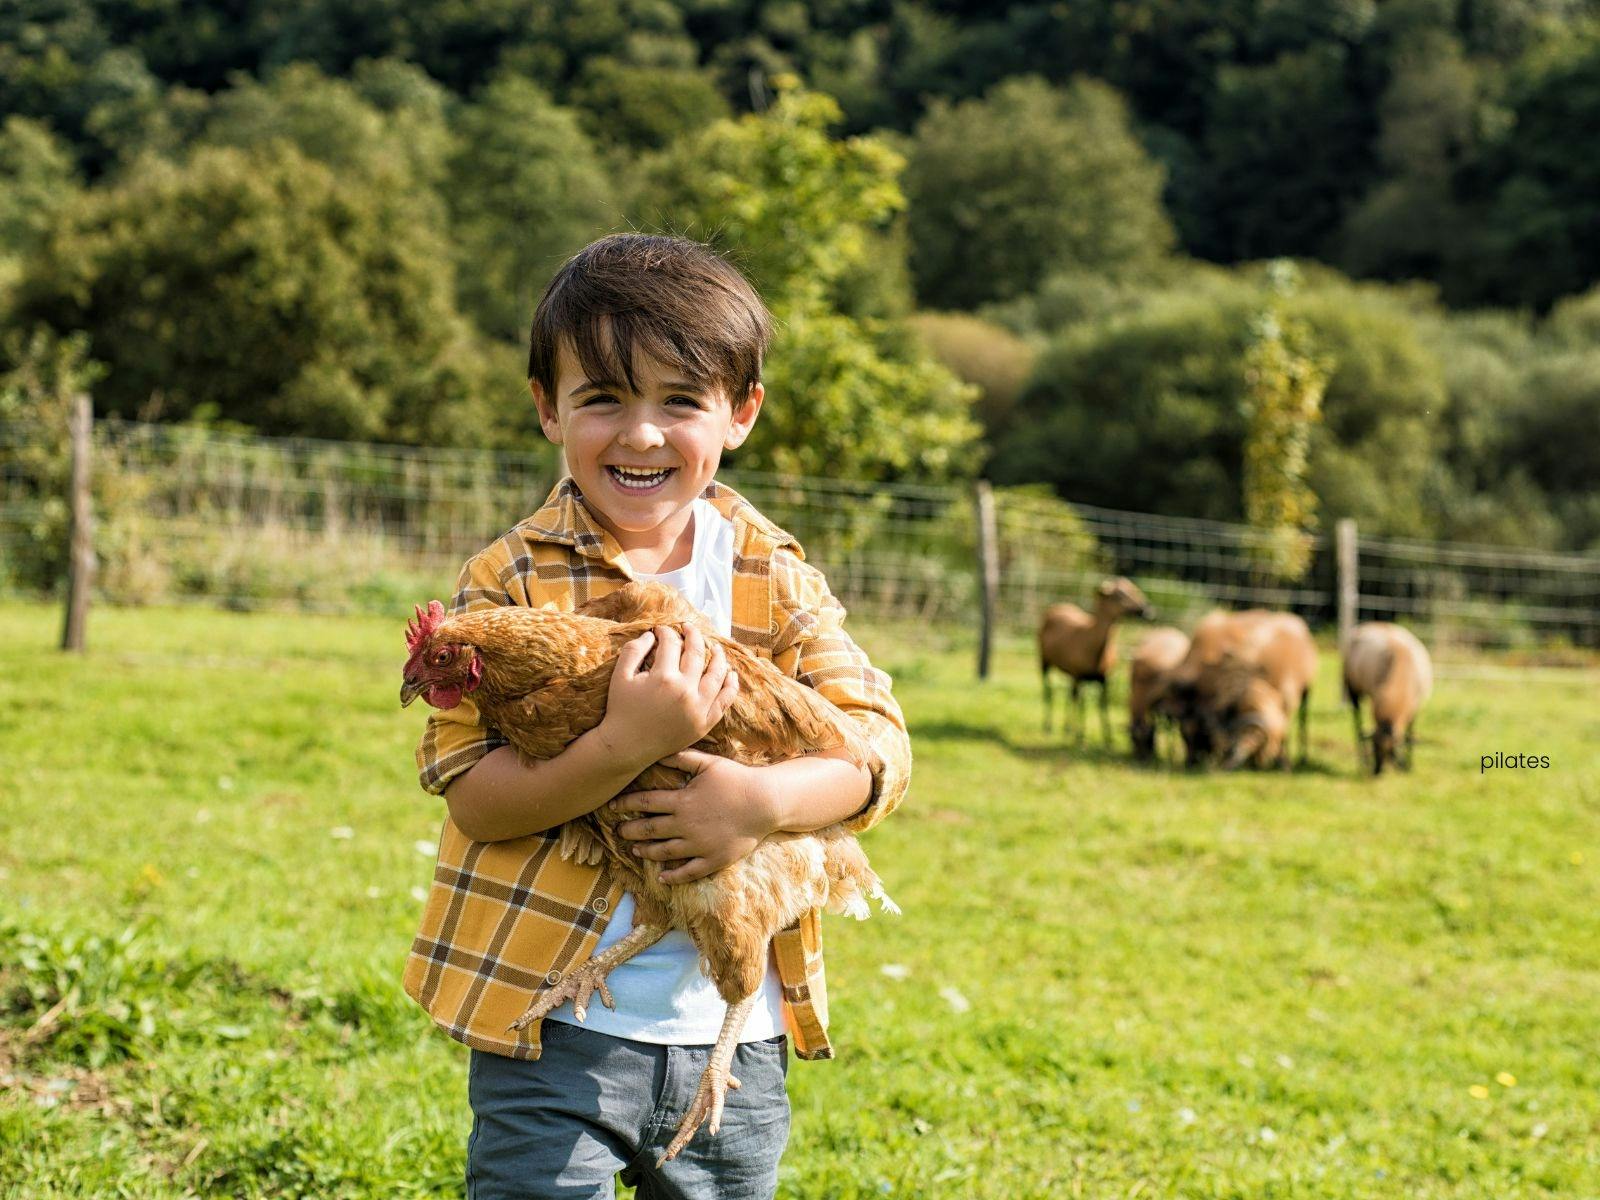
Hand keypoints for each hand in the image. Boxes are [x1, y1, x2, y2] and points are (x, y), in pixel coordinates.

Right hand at [599, 626, 738, 767]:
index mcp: (663, 677)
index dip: (666, 632)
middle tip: (689, 628)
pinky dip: (730, 685)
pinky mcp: (704, 723)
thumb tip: (652, 634)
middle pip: (696, 653)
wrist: (627, 746)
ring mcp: (698, 708)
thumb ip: (634, 650)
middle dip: (693, 635)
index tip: (662, 630)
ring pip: (716, 674)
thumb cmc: (621, 709)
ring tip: (716, 647)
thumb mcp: (620, 676)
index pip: (671, 644)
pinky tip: (730, 674)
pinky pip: (724, 700)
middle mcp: (685, 691)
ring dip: (718, 656)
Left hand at [611, 749, 779, 883]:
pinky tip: (661, 877)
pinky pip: (688, 872)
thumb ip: (682, 758)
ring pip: (664, 852)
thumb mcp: (709, 763)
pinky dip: (672, 877)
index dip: (626, 805)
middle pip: (650, 829)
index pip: (645, 803)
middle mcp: (686, 825)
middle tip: (619, 833)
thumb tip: (659, 753)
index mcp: (682, 800)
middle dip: (631, 831)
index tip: (613, 807)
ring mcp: (698, 845)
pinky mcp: (712, 859)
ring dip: (646, 852)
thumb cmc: (737, 779)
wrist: (766, 803)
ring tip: (635, 852)